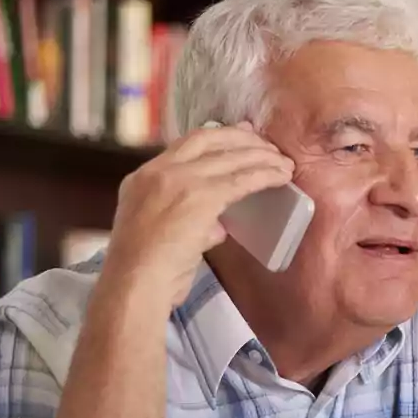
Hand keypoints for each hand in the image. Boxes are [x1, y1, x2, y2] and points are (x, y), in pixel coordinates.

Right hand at [103, 121, 294, 308]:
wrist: (134, 283)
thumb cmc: (145, 272)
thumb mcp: (158, 234)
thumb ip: (188, 221)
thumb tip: (216, 225)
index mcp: (142, 179)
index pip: (184, 145)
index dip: (217, 136)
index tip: (240, 134)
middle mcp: (158, 172)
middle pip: (208, 141)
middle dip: (243, 139)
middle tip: (267, 145)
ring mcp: (177, 181)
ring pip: (229, 157)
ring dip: (261, 157)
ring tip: (283, 162)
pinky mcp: (200, 197)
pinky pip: (241, 180)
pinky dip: (265, 175)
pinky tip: (281, 176)